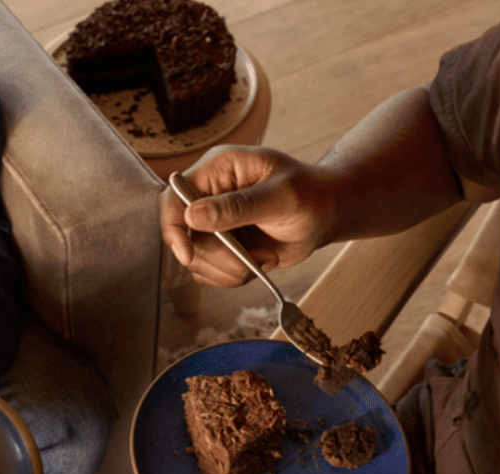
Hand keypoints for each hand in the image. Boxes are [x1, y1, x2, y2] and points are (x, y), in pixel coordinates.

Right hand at [159, 145, 339, 287]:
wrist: (327, 214)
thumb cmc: (310, 194)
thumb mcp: (281, 196)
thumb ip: (238, 206)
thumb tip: (192, 215)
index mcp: (218, 170)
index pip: (175, 197)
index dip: (173, 227)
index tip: (188, 255)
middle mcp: (209, 196)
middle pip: (184, 236)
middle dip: (218, 258)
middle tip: (253, 260)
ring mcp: (214, 224)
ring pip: (197, 260)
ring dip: (230, 270)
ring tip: (263, 259)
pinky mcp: (223, 246)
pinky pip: (211, 272)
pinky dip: (235, 276)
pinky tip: (261, 262)